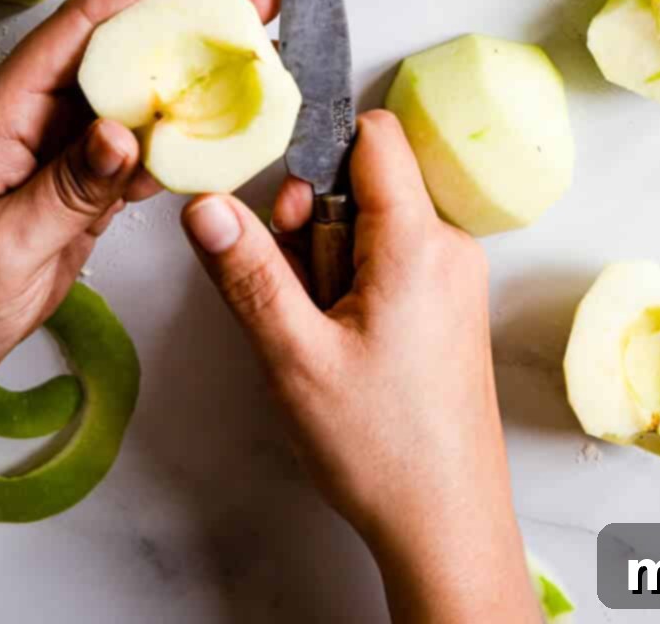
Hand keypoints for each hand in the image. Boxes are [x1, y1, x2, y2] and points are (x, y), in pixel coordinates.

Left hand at [0, 0, 278, 401]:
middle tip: (258, 4)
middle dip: (188, 16)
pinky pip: (139, 149)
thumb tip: (125, 131)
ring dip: (195, 78)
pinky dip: (182, 140)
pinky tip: (223, 135)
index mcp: (5, 110)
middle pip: (121, 47)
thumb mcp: (1, 247)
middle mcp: (35, 116)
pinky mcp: (79, 187)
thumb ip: (67, 189)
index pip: (81, 26)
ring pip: (138, 95)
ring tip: (258, 60)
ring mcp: (60, 151)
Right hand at [182, 111, 538, 623]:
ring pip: (374, 224)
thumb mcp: (294, 358)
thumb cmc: (382, 450)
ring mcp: (454, 278)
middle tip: (296, 293)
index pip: (374, 134)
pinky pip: (393, 260)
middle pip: (366, 182)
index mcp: (418, 242)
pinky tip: (342, 342)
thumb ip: (248, 272)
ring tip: (320, 331)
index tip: (282, 207)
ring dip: (330, 260)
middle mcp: (449, 246)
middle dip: (313, 222)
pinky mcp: (449, 306)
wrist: (446, 524)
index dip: (318, 150)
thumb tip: (205, 203)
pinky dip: (355, 285)